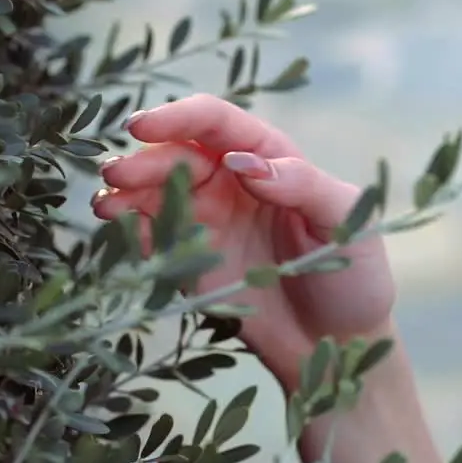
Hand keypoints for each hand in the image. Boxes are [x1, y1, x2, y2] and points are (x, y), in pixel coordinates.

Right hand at [91, 94, 395, 388]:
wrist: (338, 345)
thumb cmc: (355, 276)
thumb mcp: (347, 224)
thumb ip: (302, 186)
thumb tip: (243, 163)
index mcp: (271, 157)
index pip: (218, 123)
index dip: (179, 117)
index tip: (143, 127)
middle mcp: (232, 181)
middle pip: (177, 155)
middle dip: (143, 160)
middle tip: (116, 174)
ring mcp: (208, 220)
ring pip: (156, 192)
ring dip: (126, 193)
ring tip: (106, 206)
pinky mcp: (191, 260)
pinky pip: (153, 236)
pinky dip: (130, 230)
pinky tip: (117, 232)